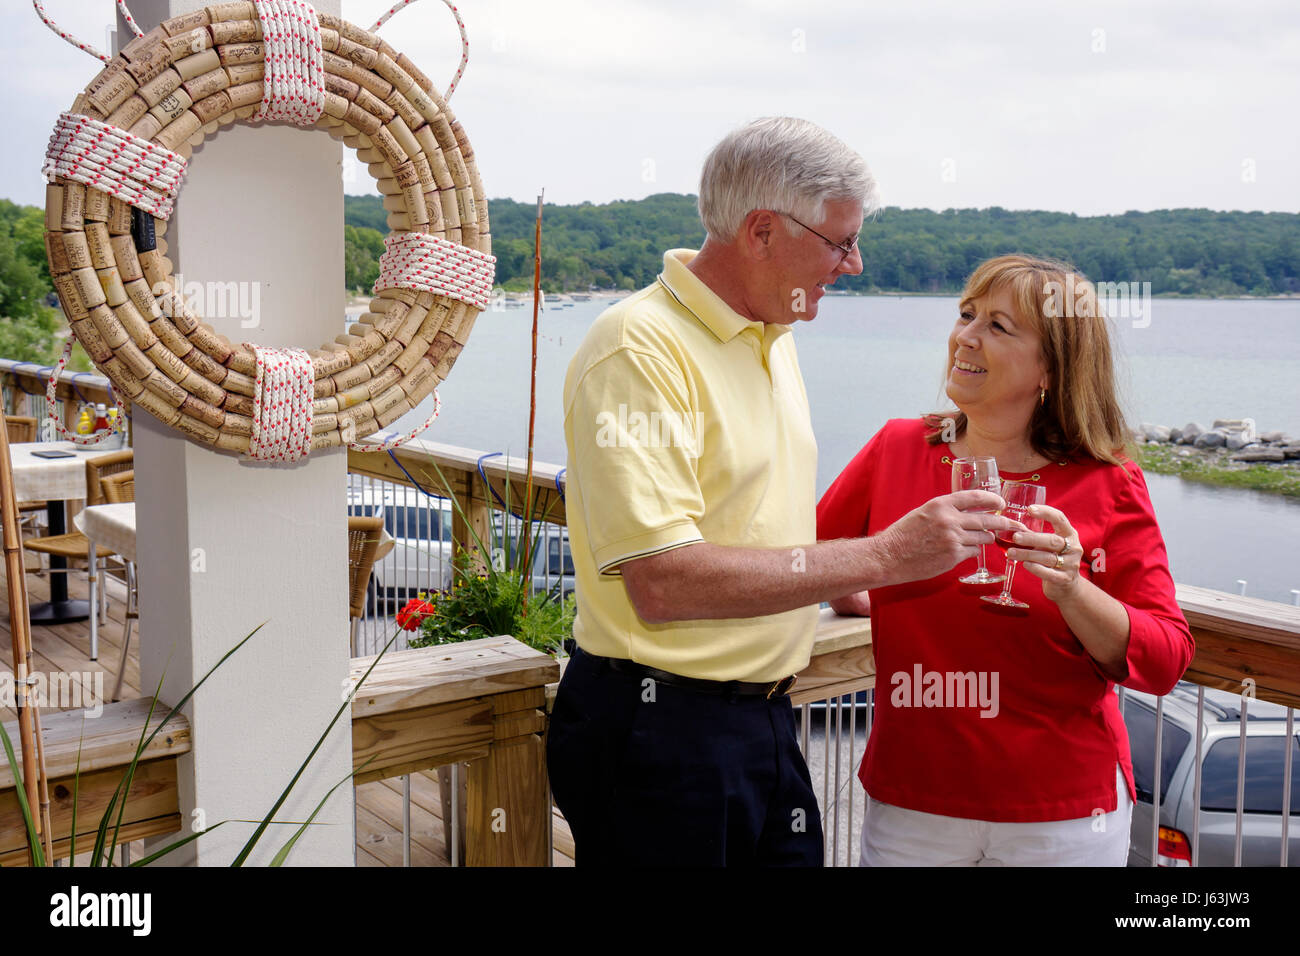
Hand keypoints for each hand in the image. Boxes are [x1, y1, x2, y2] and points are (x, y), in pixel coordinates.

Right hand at [874, 491, 1027, 584]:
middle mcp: (949, 519)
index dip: (992, 499)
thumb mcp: (923, 513)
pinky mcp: (953, 556)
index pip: (975, 497)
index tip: (1001, 502)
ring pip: (983, 537)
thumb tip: (966, 513)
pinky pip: (973, 552)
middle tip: (1013, 524)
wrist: (889, 556)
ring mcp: (953, 538)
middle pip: (986, 518)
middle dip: (1004, 522)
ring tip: (984, 539)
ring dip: (986, 539)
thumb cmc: (903, 535)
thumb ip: (945, 511)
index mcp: (941, 504)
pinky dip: (972, 551)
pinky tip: (964, 552)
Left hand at [1008, 504, 1083, 602]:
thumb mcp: (1048, 545)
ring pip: (1048, 557)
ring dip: (1027, 554)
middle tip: (1015, 537)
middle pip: (1052, 540)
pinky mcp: (1065, 579)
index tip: (1029, 509)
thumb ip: (1035, 536)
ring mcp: (1071, 564)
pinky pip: (1049, 573)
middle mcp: (1073, 547)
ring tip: (1011, 553)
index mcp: (1069, 534)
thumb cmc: (1053, 559)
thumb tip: (1009, 526)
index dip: (1046, 512)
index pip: (1060, 519)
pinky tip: (1025, 565)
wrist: (1067, 586)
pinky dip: (1036, 568)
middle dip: (1032, 538)